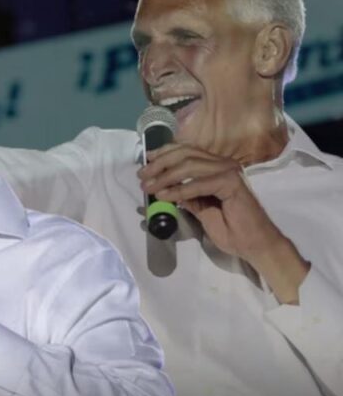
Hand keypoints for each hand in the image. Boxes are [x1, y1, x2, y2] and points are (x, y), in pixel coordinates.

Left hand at [139, 143, 307, 302]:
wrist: (254, 244)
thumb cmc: (231, 229)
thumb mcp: (201, 209)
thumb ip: (187, 196)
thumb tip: (165, 188)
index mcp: (216, 166)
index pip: (186, 150)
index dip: (163, 152)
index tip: (145, 160)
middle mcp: (223, 164)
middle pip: (184, 153)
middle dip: (159, 163)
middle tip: (142, 176)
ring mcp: (229, 171)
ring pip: (189, 165)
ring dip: (165, 175)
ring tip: (149, 187)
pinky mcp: (232, 183)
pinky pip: (199, 183)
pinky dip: (179, 189)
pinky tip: (165, 196)